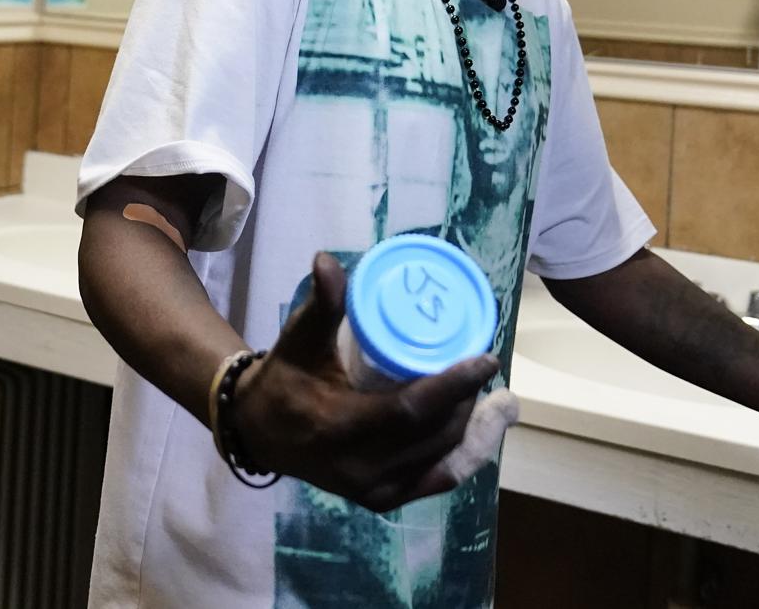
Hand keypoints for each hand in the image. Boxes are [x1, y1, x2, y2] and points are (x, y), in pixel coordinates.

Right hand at [228, 251, 498, 511]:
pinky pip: (435, 480)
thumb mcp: (298, 340)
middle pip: (433, 435)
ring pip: (440, 459)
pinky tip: (483, 434)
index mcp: (339, 427)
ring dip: (473, 428)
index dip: (453, 385)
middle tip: (485, 367)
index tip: (486, 358)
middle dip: (468, 402)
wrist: (260, 431)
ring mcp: (373, 489)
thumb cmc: (285, 378)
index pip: (410, 410)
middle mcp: (360, 467)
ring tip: (498, 399)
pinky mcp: (382, 499)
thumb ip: (320, 304)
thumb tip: (327, 260)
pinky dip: (464, 457)